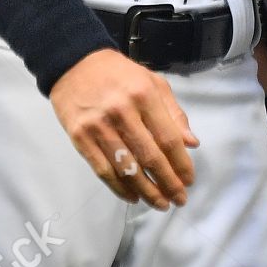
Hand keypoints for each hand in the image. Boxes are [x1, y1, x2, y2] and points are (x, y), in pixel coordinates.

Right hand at [49, 48, 198, 209]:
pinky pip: (103, 170)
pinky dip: (119, 188)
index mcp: (144, 95)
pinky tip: (133, 197)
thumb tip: (191, 143)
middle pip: (149, 157)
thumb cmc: (119, 74)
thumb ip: (174, 112)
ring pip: (126, 169)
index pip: (168, 138)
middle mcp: (122, 112)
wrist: (74, 63)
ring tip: (160, 203)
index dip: (181, 164)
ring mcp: (99, 126)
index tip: (189, 180)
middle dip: (168, 183)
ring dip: (146, 191)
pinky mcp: (80, 138)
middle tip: (179, 199)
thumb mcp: (153, 82)